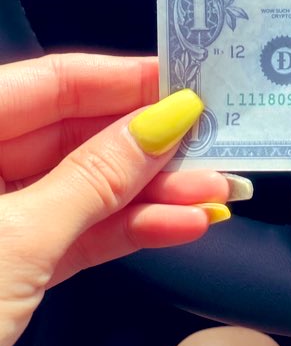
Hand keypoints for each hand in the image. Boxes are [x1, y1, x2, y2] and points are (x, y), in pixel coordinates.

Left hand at [0, 54, 236, 345]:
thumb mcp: (14, 241)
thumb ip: (94, 179)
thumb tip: (161, 124)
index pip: (49, 82)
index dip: (124, 79)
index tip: (188, 83)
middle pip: (73, 136)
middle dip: (149, 146)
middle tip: (214, 145)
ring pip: (82, 190)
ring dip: (151, 194)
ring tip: (214, 194)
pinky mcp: (8, 265)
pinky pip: (75, 234)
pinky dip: (127, 232)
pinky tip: (179, 226)